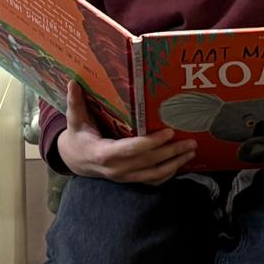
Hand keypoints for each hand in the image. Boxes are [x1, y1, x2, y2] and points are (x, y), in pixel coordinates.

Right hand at [55, 81, 195, 183]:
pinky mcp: (129, 180)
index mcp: (103, 153)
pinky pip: (151, 181)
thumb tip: (72, 82)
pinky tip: (180, 164)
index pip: (130, 149)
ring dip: (174, 164)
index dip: (150, 143)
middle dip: (171, 152)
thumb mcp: (74, 120)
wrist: (75, 160)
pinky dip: (167, 174)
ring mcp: (124, 177)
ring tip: (191, 152)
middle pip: (147, 162)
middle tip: (190, 141)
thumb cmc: (77, 136)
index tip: (169, 132)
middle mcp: (116, 169)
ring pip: (153, 174)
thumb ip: (75, 102)